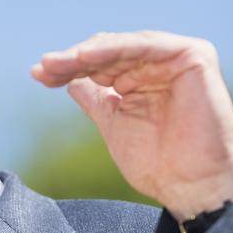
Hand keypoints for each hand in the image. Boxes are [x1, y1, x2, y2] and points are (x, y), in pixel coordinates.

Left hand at [31, 31, 232, 220]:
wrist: (189, 186)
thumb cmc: (156, 163)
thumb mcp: (113, 122)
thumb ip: (95, 98)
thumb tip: (68, 81)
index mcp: (142, 80)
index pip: (100, 65)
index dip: (69, 68)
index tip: (39, 75)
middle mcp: (159, 66)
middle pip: (108, 52)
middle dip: (73, 60)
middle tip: (44, 67)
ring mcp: (176, 58)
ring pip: (123, 46)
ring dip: (88, 53)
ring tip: (59, 62)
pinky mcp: (194, 56)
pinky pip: (146, 46)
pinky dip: (116, 49)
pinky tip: (86, 57)